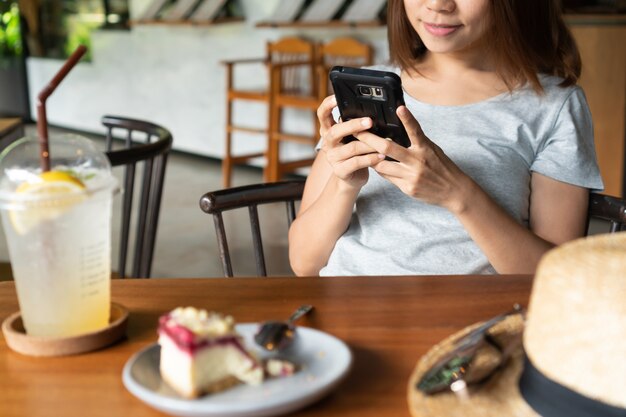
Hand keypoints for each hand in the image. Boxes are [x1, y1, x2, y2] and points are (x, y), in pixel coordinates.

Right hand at [317, 95, 384, 188]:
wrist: (353, 178)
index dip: (327, 105)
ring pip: (351, 148)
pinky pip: (356, 162)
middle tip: (370, 121)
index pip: (322, 114)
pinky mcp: (340, 171)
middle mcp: (328, 143)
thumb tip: (373, 113)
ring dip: (369, 144)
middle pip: (335, 131)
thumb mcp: (354, 137)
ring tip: (384, 142)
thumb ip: (357, 126)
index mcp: (329, 131)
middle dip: (353, 125)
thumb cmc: (357, 153)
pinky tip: (381, 156)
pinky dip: (371, 158)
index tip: (337, 97)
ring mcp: (332, 158)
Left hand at [354, 106, 471, 212]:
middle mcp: (418, 161)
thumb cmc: (442, 166)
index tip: (399, 108)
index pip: (415, 130)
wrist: (454, 191)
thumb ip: (417, 141)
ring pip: (382, 164)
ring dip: (370, 157)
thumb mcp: (432, 150)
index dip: (407, 119)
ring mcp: (411, 176)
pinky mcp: (407, 188)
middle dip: (369, 139)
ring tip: (360, 149)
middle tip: (356, 132)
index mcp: (425, 148)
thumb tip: (398, 129)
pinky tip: (375, 164)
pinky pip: (388, 177)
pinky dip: (380, 169)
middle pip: (388, 147)